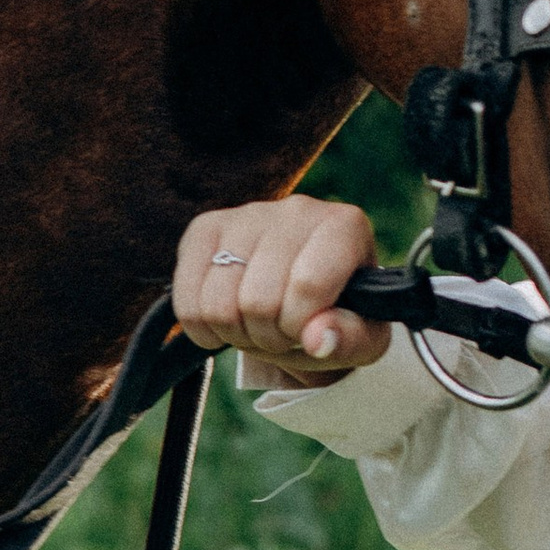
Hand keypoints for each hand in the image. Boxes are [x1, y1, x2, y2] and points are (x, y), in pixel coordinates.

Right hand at [174, 197, 389, 385]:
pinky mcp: (206, 227)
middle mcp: (297, 209)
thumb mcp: (362, 340)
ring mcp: (247, 213)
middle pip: (258, 300)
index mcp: (344, 227)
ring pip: (218, 303)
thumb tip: (317, 340)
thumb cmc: (340, 318)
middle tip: (283, 334)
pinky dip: (203, 328)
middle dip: (268, 337)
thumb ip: (349, 339)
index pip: (306, 285)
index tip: (308, 333)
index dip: (299, 327)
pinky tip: (227, 323)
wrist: (306, 301)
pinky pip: (186, 298)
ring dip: (236, 334)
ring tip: (259, 327)